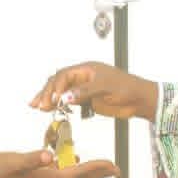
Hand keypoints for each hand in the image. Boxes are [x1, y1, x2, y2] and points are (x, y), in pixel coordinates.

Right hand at [0, 150, 117, 177]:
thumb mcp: (15, 161)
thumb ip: (32, 158)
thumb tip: (49, 156)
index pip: (78, 174)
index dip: (97, 169)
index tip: (112, 165)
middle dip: (99, 174)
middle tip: (116, 170)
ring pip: (73, 177)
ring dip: (89, 172)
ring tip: (103, 167)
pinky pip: (62, 173)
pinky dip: (73, 167)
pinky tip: (75, 159)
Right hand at [29, 62, 158, 120]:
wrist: (140, 99)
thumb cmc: (127, 88)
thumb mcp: (105, 88)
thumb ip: (84, 92)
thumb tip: (64, 97)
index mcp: (87, 69)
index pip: (64, 75)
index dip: (56, 87)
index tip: (52, 99)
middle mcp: (82, 76)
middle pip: (59, 81)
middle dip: (47, 92)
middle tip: (39, 105)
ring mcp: (84, 88)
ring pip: (61, 91)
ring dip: (49, 98)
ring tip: (37, 107)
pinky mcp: (86, 99)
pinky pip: (68, 100)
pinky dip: (58, 104)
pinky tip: (50, 109)